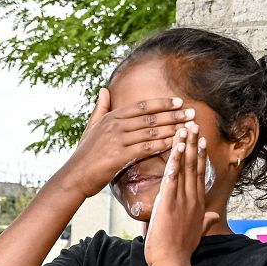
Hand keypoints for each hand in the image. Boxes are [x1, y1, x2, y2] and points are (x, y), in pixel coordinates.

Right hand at [62, 89, 195, 197]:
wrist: (75, 176)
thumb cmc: (84, 153)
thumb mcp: (91, 127)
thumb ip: (100, 108)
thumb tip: (104, 89)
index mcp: (111, 117)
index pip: (142, 106)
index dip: (162, 103)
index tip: (179, 102)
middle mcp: (115, 126)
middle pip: (150, 117)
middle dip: (173, 115)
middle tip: (192, 113)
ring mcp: (117, 140)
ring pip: (151, 132)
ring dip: (172, 129)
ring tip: (189, 128)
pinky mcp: (120, 156)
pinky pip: (146, 148)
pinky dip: (162, 145)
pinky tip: (176, 144)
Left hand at [144, 124, 217, 265]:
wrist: (172, 262)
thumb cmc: (180, 251)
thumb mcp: (196, 233)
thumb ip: (205, 222)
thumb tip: (214, 216)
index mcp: (198, 204)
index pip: (199, 175)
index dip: (200, 157)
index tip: (200, 141)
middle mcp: (192, 198)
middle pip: (194, 166)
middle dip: (194, 144)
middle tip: (194, 125)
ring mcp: (182, 199)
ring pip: (185, 167)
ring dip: (185, 146)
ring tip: (185, 128)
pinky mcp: (169, 202)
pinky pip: (172, 177)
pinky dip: (174, 161)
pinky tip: (176, 147)